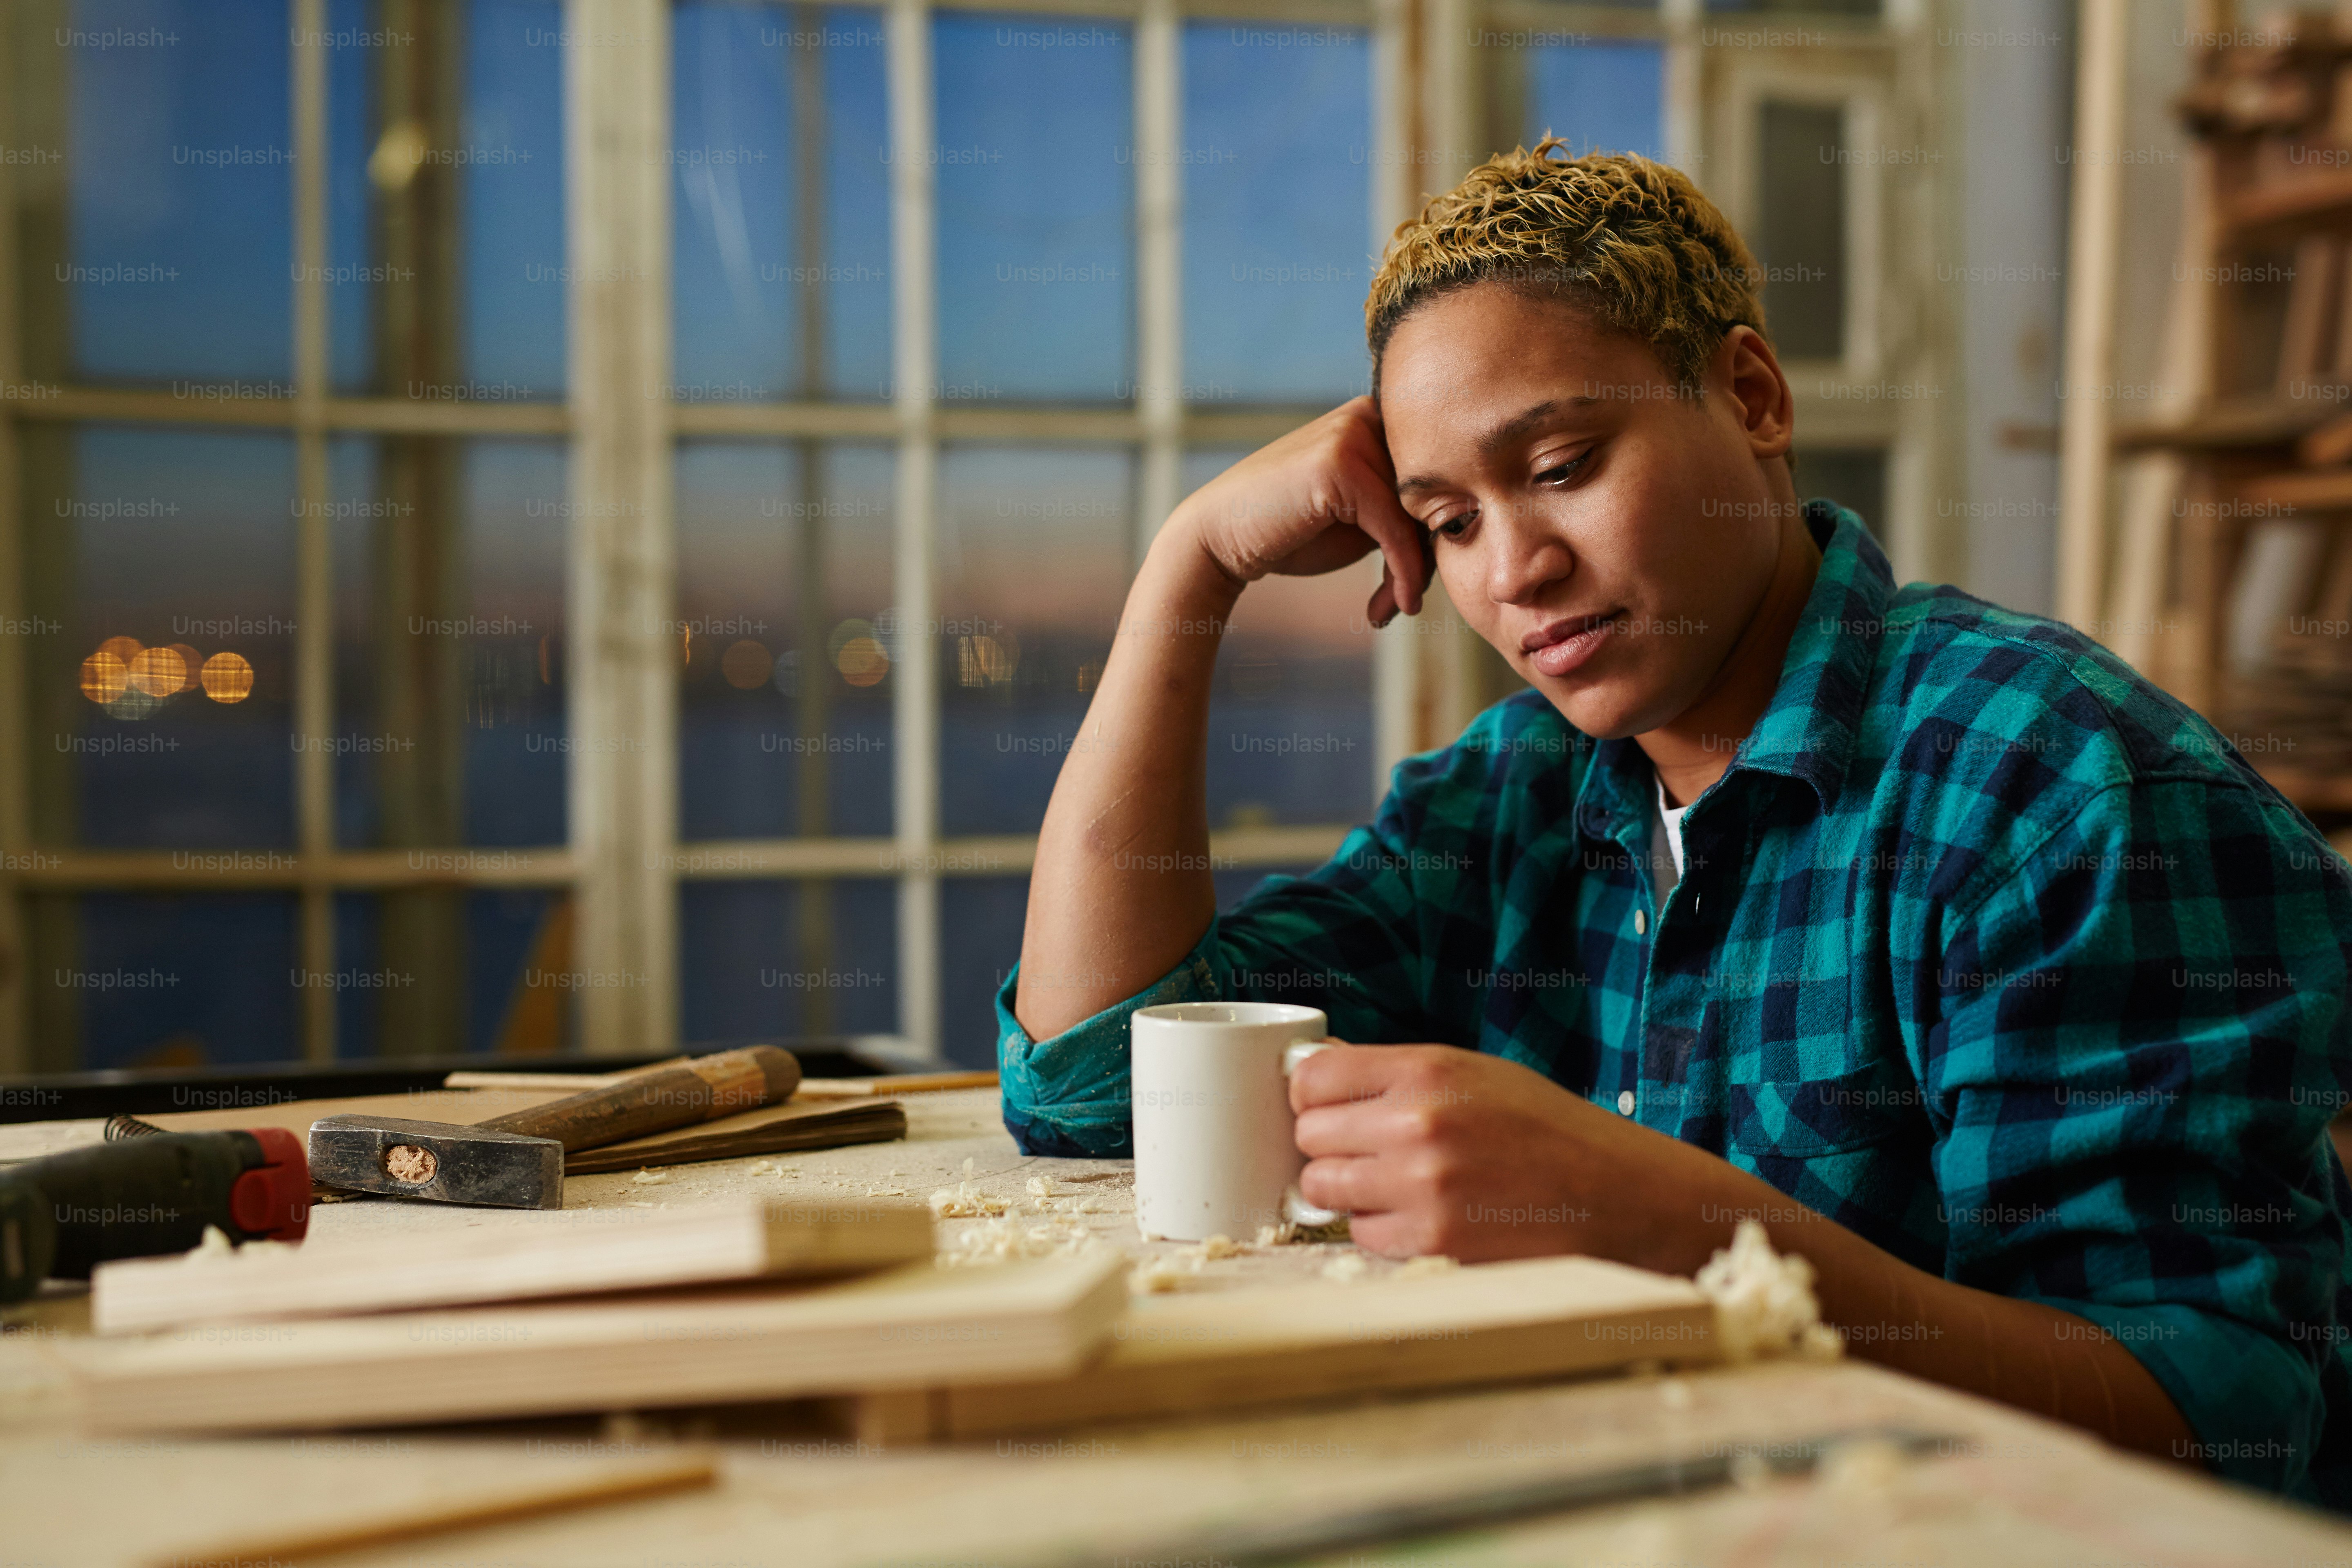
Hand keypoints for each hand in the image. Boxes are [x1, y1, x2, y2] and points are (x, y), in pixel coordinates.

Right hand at [1171, 396, 1429, 626]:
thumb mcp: (1362, 518)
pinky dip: (1402, 572)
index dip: (1430, 537)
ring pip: (1417, 514)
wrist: (1220, 540)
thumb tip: (1468, 529)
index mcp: (1377, 416)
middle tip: (1400, 602)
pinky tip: (1392, 605)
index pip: (1432, 478)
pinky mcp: (1341, 465)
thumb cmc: (1291, 533)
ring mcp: (1352, 434)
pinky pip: (1395, 527)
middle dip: (1422, 557)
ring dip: (1411, 573)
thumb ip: (1405, 510)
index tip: (1411, 585)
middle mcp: (1368, 414)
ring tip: (1387, 608)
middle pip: (1430, 494)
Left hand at [1289, 1043, 1729, 1265]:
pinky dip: (1381, 1230)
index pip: (1311, 1078)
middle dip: (1330, 1146)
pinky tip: (1422, 1216)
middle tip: (1369, 1151)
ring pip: (1323, 1190)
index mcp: (1426, 1071)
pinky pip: (1362, 1235)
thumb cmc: (1546, 1128)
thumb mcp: (1473, 1073)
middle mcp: (1416, 1124)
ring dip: (1348, 1190)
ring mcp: (1421, 1187)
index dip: (1313, 1096)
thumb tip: (1314, 1075)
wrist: (1616, 1193)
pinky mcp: (1431, 1242)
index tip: (1330, 1108)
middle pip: (1308, 1136)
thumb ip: (1395, 1074)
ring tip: (1396, 1184)